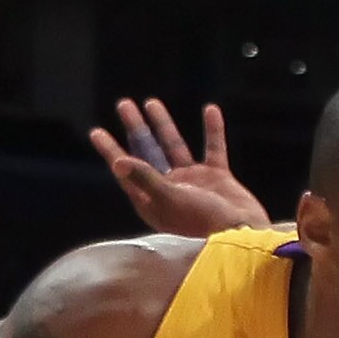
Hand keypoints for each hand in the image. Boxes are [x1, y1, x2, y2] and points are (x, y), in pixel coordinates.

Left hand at [86, 99, 269, 235]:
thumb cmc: (202, 222)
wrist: (242, 235)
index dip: (111, 150)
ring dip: (163, 125)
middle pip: (148, 152)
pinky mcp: (218, 178)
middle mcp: (170, 189)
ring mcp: (194, 182)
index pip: (127, 169)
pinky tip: (210, 110)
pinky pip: (214, 148)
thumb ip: (145, 178)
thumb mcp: (169, 199)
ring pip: (175, 147)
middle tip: (124, 104)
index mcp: (153, 199)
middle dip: (136, 129)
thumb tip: (117, 162)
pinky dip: (213, 130)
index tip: (96, 131)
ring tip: (151, 102)